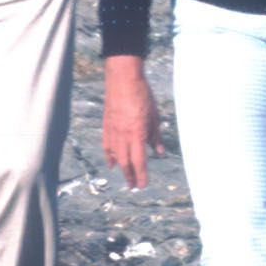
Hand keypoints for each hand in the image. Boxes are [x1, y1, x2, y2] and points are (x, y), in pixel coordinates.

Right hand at [102, 55, 163, 186]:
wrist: (123, 79)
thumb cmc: (142, 95)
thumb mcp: (154, 116)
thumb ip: (155, 136)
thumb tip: (158, 152)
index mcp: (137, 133)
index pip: (139, 161)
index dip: (141, 175)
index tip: (142, 185)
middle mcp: (123, 135)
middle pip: (126, 162)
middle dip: (130, 176)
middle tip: (134, 185)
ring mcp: (113, 130)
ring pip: (115, 155)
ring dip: (121, 168)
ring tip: (125, 176)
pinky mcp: (107, 125)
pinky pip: (107, 145)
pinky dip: (109, 156)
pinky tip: (111, 163)